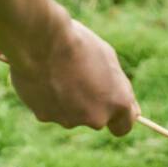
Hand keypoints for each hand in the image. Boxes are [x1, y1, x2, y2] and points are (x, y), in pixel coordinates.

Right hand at [8, 15, 139, 135]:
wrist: (40, 40)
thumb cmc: (77, 44)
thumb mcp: (108, 60)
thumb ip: (118, 87)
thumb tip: (127, 106)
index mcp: (118, 103)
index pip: (123, 126)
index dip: (116, 118)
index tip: (108, 108)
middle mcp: (97, 118)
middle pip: (95, 119)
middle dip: (88, 105)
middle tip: (76, 79)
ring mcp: (71, 120)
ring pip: (70, 114)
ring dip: (66, 100)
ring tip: (56, 73)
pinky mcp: (46, 117)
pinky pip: (48, 109)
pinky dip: (46, 98)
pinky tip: (41, 77)